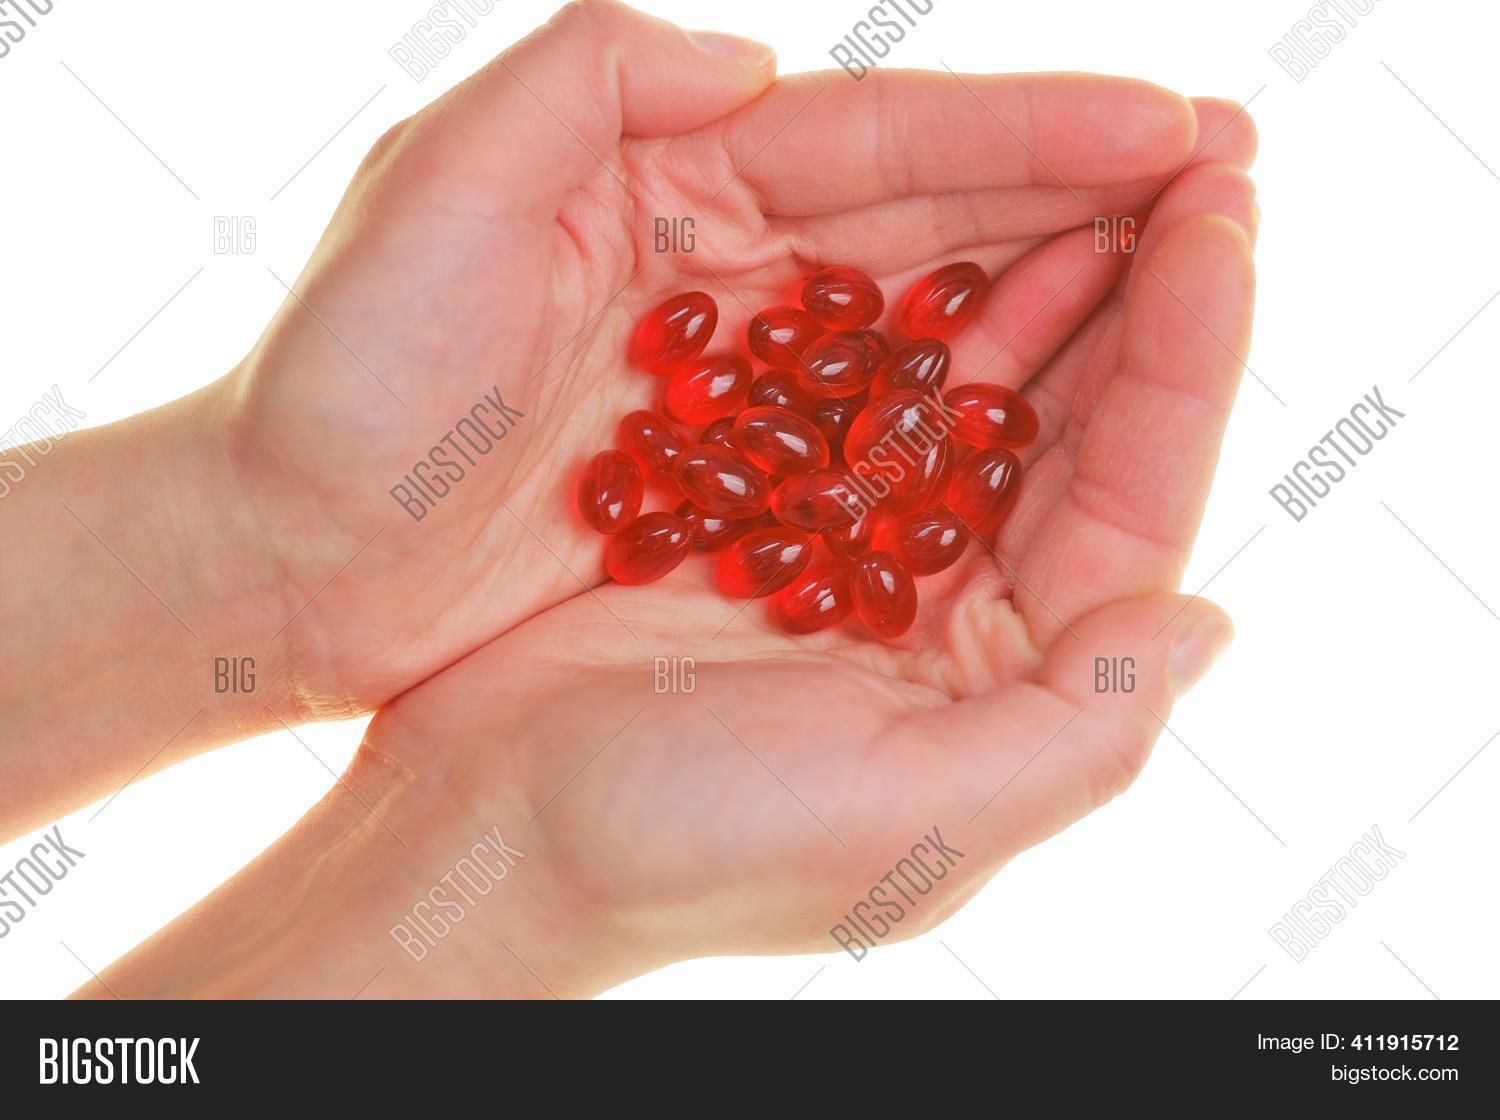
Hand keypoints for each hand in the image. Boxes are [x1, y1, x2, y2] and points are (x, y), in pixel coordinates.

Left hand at [229, 0, 1249, 717]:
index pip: (888, 140)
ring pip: (931, 326)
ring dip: (1059, 305)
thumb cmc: (341, 380)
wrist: (282, 552)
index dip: (1036, 128)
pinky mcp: (735, 484)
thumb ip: (591, 77)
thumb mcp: (437, 183)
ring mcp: (742, 380)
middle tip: (1235, 185)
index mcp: (671, 174)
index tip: (1176, 127)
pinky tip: (1064, 409)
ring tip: (1194, 280)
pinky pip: (881, 441)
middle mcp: (725, 262)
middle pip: (940, 218)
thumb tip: (760, 62)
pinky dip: (973, 420)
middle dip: (1088, 197)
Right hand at [313, 168, 1258, 997]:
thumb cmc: (691, 848)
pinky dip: (902, 302)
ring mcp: (857, 546)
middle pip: (1073, 425)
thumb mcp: (914, 821)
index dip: (1188, 361)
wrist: (494, 828)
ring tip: (1094, 161)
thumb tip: (1205, 619)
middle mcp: (952, 608)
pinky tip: (941, 224)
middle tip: (1195, 150)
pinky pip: (856, 383)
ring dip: (1036, 275)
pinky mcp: (764, 504)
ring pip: (972, 388)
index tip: (1220, 222)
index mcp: (1004, 678)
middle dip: (1139, 290)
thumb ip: (1079, 731)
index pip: (1130, 501)